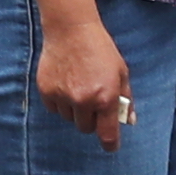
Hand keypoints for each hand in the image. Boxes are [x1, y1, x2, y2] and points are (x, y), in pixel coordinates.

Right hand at [35, 13, 134, 149]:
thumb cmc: (100, 49)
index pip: (107, 135)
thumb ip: (125, 98)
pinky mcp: (46, 90)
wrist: (71, 29)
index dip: (110, 144)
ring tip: (77, 87)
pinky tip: (64, 83)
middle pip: (86, 128)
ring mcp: (63, 96)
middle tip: (92, 101)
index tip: (110, 145)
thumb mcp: (120, 72)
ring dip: (74, 110)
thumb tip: (129, 120)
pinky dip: (59, 102)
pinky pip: (54, 108)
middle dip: (91, 119)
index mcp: (105, 98)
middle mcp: (83, 101)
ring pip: (69, 118)